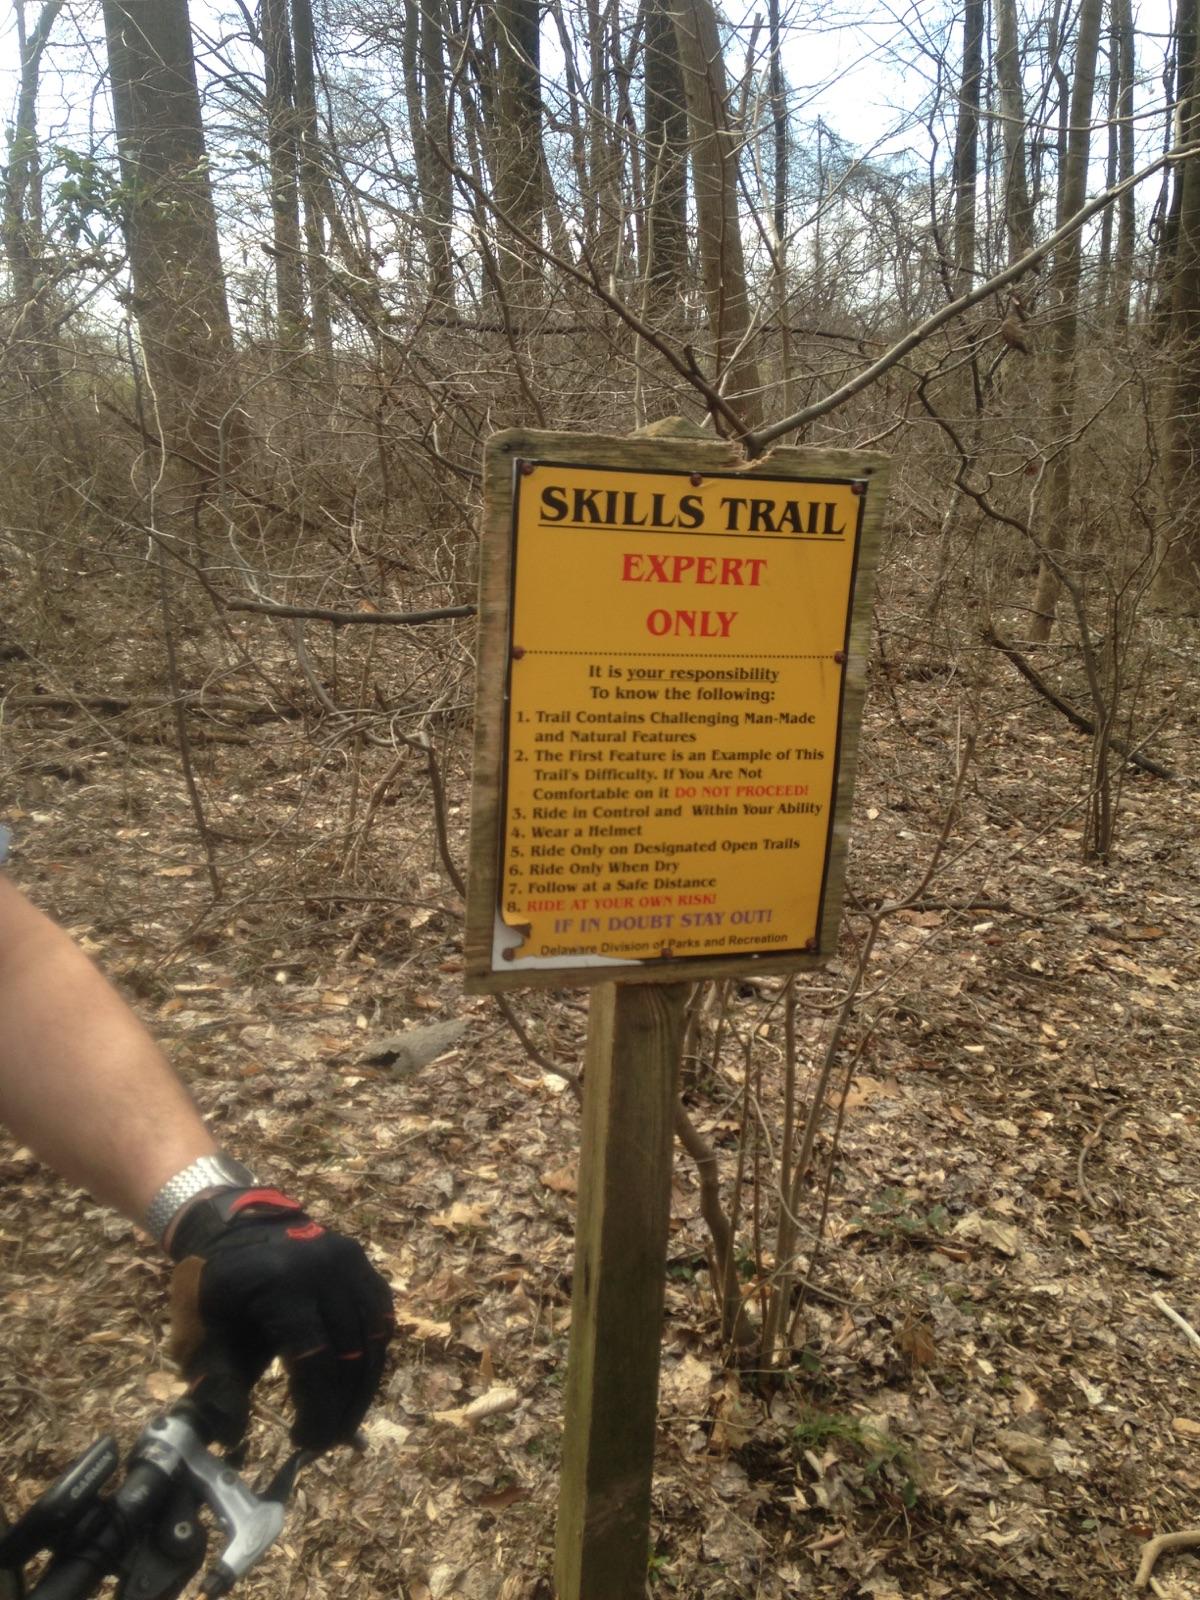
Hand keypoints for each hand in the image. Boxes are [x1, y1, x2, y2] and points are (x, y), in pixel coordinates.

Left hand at [168, 1188, 393, 1450]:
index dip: (317, 1409)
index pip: (316, 1360)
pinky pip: (380, 1317)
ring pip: (374, 1338)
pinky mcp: (362, 1263)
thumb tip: (232, 1438)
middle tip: (325, 1442)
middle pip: (350, 1353)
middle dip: (341, 1407)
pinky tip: (355, 1384)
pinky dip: (372, 1355)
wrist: (232, 1227)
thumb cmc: (212, 1287)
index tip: (305, 1443)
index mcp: (281, 1285)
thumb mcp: (199, 1335)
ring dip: (363, 1388)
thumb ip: (216, 1386)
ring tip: (343, 1422)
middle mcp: (324, 1269)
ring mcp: (349, 1261)